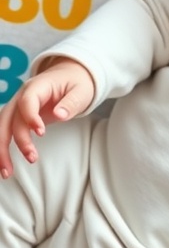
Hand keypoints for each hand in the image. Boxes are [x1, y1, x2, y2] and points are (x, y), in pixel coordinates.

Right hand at [0, 59, 94, 177]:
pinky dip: (2, 149)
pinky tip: (5, 166)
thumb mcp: (81, 90)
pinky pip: (6, 132)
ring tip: (8, 173)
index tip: (41, 133)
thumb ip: (71, 103)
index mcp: (37, 86)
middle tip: (31, 159)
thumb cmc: (77, 82)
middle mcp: (22, 96)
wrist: (70, 74)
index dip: (31, 117)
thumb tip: (60, 115)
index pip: (27, 102)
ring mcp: (18, 106)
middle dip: (11, 141)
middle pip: (8, 118)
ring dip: (1, 150)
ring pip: (2, 128)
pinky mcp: (18, 117)